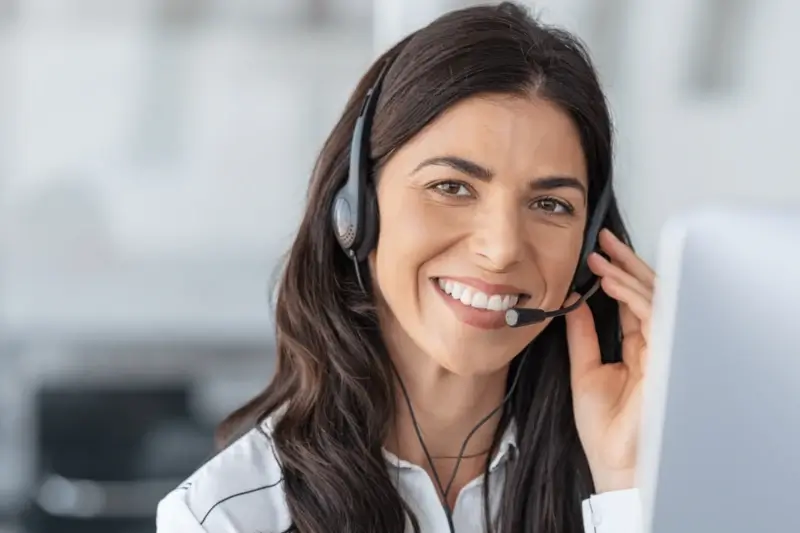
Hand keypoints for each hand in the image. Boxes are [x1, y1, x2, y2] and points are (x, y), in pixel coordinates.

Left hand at [565, 229, 654, 493]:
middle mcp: (652, 343)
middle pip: (647, 293)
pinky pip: (653, 314)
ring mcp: (662, 348)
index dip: (616, 275)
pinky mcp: (665, 354)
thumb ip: (582, 334)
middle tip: (605, 239)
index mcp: (635, 347)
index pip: (630, 302)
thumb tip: (572, 302)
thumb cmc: (604, 427)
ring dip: (627, 273)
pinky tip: (611, 281)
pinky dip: (632, 294)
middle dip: (627, 263)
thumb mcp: (584, 369)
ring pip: (654, 298)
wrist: (615, 460)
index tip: (596, 253)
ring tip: (603, 256)